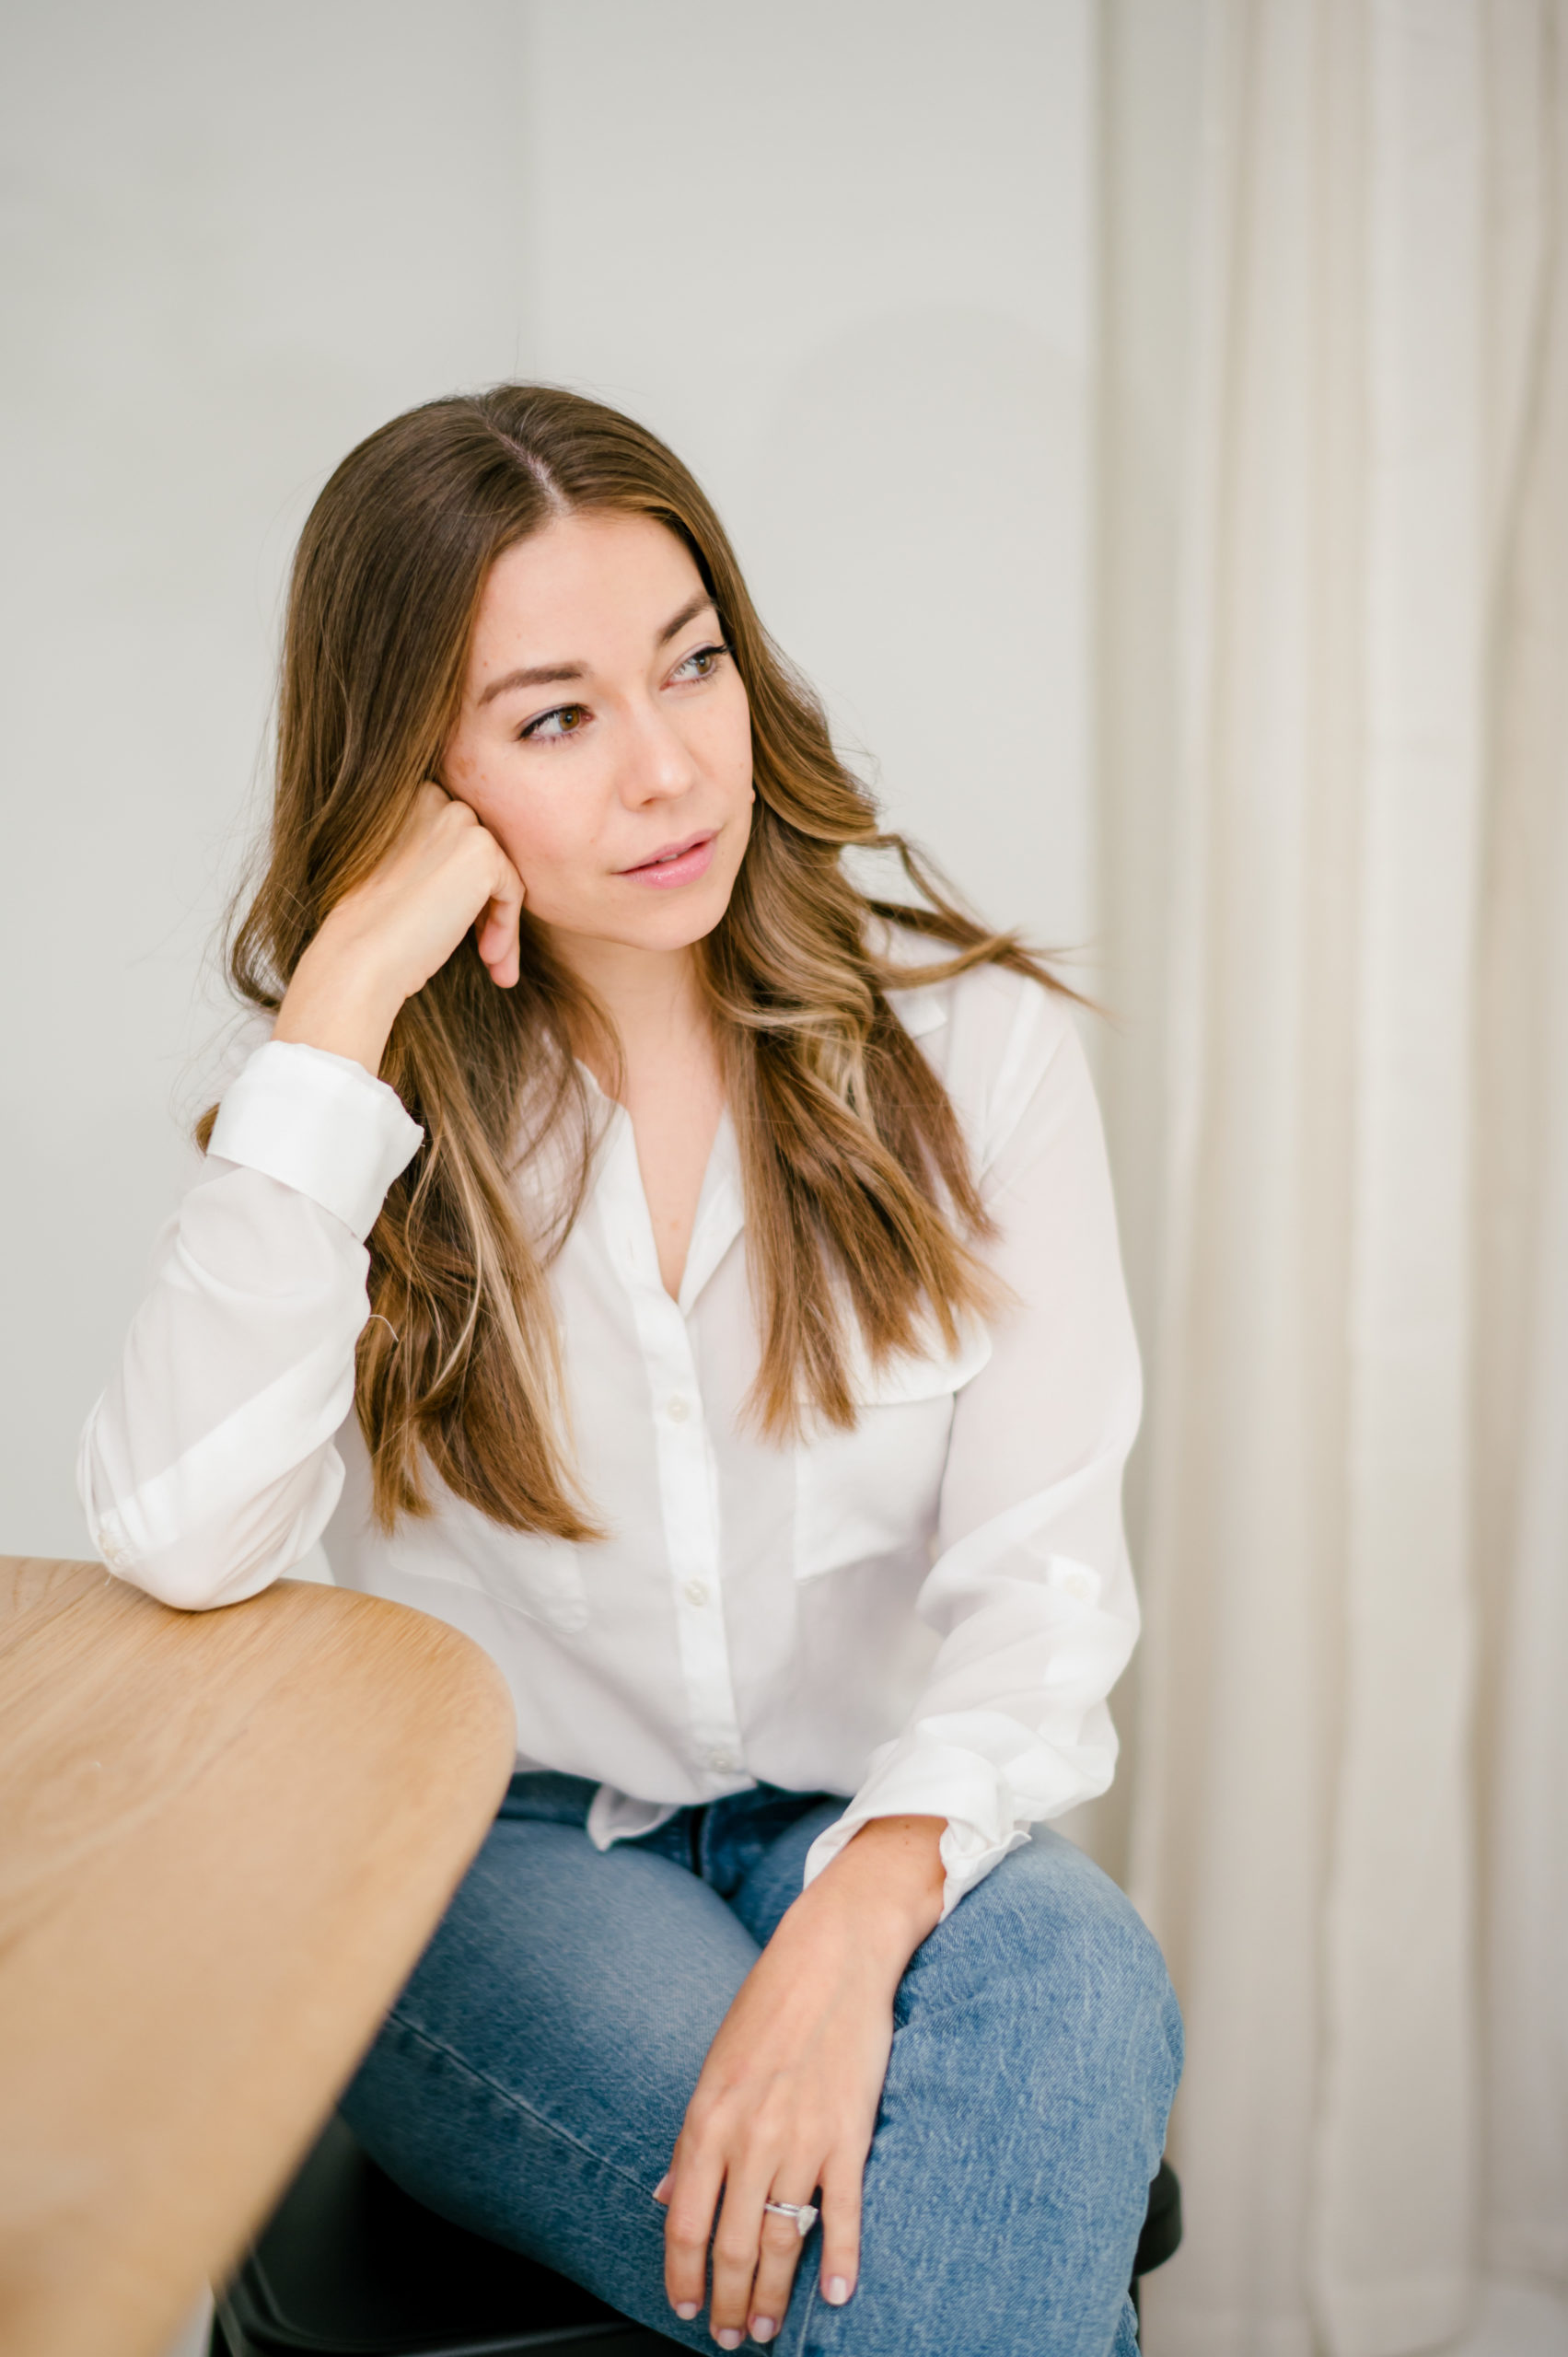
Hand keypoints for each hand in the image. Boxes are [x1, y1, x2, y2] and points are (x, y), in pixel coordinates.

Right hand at [273, 781, 525, 1074]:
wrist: (358, 958)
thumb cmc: (369, 930)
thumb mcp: (400, 877)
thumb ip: (434, 860)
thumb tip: (478, 878)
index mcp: (405, 796)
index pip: (457, 839)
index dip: (463, 889)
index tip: (460, 930)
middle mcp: (432, 797)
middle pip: (482, 854)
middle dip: (486, 906)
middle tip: (486, 954)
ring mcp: (457, 820)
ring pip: (500, 874)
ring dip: (501, 922)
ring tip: (491, 963)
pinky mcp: (482, 851)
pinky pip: (513, 891)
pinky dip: (507, 927)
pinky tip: (488, 959)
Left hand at [656, 1815, 944, 2346]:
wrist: (833, 1955)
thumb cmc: (771, 2004)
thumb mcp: (715, 2067)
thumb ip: (692, 2141)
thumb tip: (669, 2199)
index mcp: (707, 2119)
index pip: (685, 2224)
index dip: (682, 2276)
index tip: (685, 2308)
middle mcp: (749, 2137)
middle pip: (732, 2246)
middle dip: (728, 2303)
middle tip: (731, 2336)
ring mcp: (801, 2139)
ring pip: (782, 2242)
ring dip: (773, 2295)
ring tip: (768, 2325)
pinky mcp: (849, 2134)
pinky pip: (844, 2215)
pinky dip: (843, 2262)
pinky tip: (839, 2294)